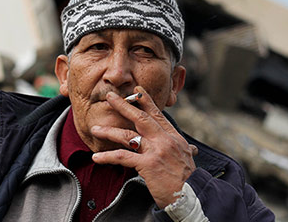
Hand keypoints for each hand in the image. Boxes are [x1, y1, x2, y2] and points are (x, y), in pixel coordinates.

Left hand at [90, 87, 197, 208]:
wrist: (191, 196)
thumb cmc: (188, 181)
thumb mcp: (187, 159)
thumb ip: (184, 150)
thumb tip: (191, 148)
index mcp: (174, 138)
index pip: (157, 115)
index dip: (146, 101)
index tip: (137, 90)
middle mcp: (165, 140)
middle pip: (141, 118)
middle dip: (124, 105)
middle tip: (110, 96)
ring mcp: (156, 151)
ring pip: (128, 135)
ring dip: (109, 131)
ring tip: (95, 129)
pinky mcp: (148, 164)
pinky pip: (123, 157)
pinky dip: (107, 157)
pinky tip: (96, 157)